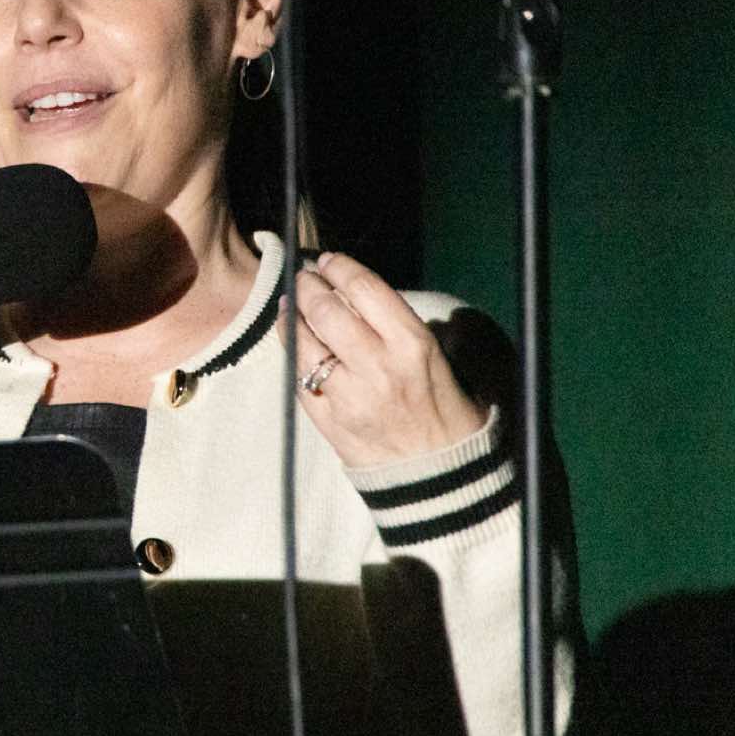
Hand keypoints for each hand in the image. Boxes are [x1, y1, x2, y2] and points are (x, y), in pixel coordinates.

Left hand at [276, 252, 487, 468]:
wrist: (440, 475)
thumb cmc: (444, 408)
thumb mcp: (438, 357)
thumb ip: (398, 325)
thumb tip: (355, 293)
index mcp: (413, 344)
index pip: (365, 288)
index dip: (340, 268)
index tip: (328, 260)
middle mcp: (378, 366)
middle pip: (326, 309)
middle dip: (308, 286)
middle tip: (303, 278)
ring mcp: (349, 395)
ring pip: (303, 341)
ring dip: (291, 314)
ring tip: (290, 303)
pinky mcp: (327, 420)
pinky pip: (298, 376)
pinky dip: (291, 351)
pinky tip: (290, 337)